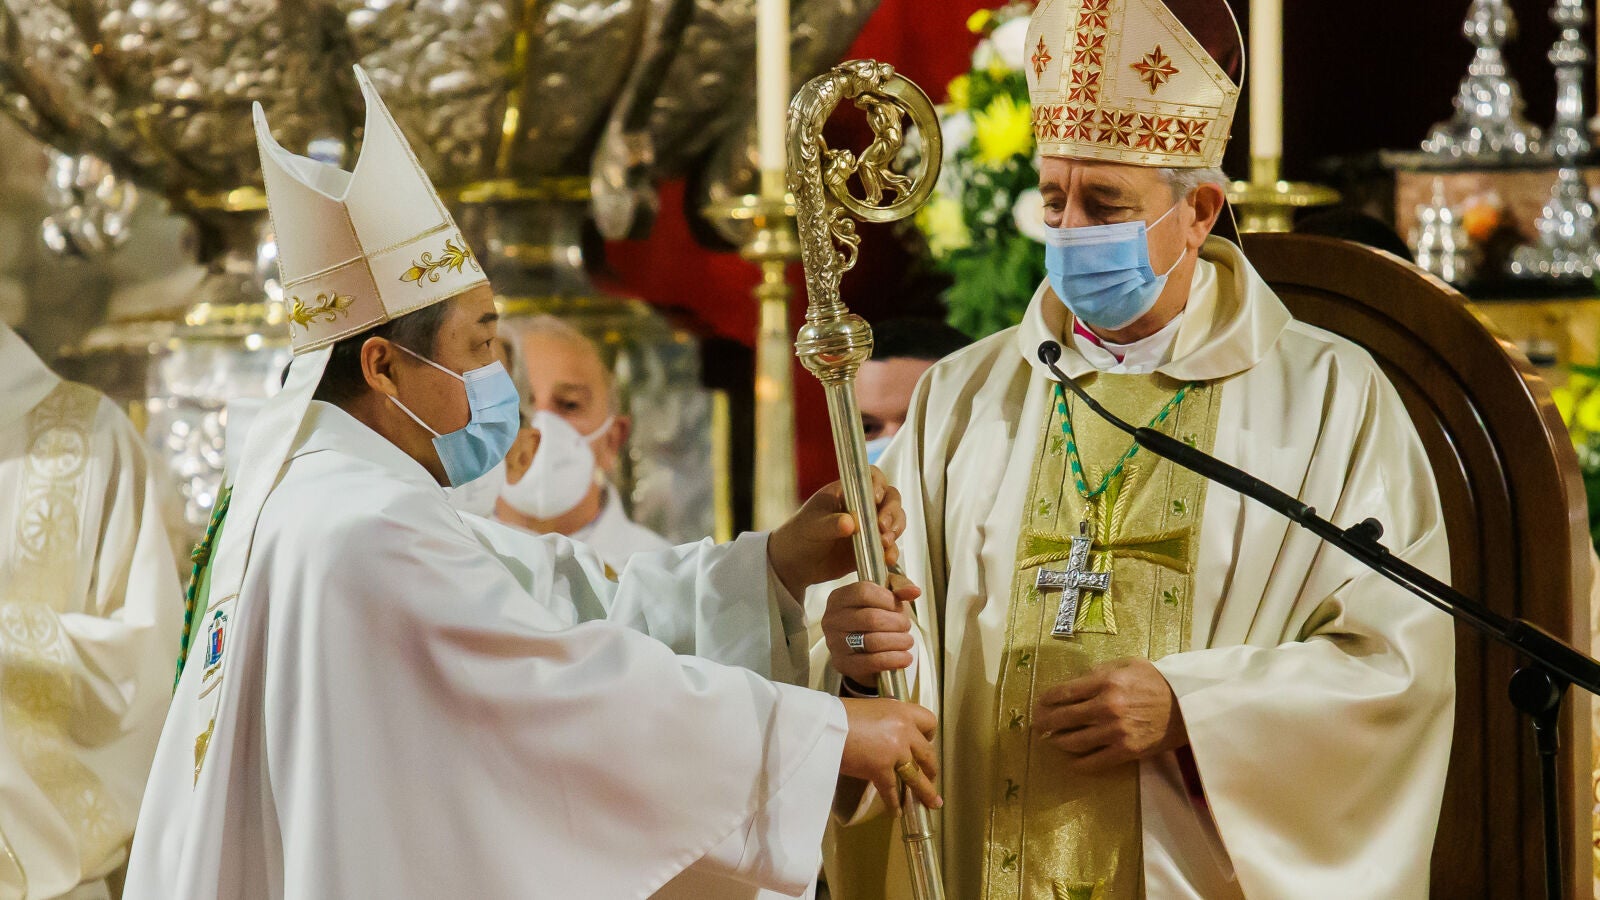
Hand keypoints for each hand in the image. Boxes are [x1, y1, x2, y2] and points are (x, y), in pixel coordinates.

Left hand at [769, 467, 904, 596]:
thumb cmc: (800, 535)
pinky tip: (887, 558)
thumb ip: (830, 524)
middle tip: (882, 526)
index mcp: (847, 491)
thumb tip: (851, 523)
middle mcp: (863, 505)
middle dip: (891, 511)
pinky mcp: (873, 547)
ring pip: (895, 520)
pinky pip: (890, 546)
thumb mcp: (812, 527)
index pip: (870, 476)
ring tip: (884, 543)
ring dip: (896, 529)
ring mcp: (870, 526)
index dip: (878, 483)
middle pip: (890, 498)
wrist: (797, 564)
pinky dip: (892, 551)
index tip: (875, 498)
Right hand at [821, 574, 919, 685]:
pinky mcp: (842, 663)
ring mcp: (834, 643)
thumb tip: (914, 591)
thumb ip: (900, 587)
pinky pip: (873, 662)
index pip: (864, 592)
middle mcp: (832, 619)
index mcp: (839, 598)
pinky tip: (904, 657)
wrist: (861, 650)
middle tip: (905, 626)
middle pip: (871, 618)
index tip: (897, 606)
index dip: (887, 599)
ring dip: (898, 641)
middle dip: (896, 623)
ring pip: (873, 641)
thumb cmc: (873, 619)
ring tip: (907, 641)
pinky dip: (894, 659)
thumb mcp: (885, 596)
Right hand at [839, 698, 941, 815]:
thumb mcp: (871, 709)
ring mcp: (895, 751)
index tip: (926, 744)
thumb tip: (886, 736)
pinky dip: (895, 803)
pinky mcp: (881, 769)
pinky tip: (897, 812)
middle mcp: (904, 730)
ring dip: (925, 792)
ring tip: (932, 803)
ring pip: (916, 776)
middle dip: (931, 769)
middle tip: (930, 777)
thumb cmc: (839, 714)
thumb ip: (885, 721)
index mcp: (901, 711)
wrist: (823, 725)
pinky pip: (892, 790)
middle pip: (927, 753)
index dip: (929, 736)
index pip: (929, 721)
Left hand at [1032, 658, 1185, 772]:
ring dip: (1057, 742)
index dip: (1045, 700)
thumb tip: (1075, 683)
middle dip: (1044, 722)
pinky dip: (1077, 763)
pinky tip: (1070, 760)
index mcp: (1105, 682)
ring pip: (1073, 742)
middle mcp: (1106, 707)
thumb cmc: (1156, 681)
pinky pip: (1093, 762)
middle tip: (1037, 725)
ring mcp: (1115, 732)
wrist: (1187, 706)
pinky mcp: (1125, 752)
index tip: (1039, 704)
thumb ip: (1099, 671)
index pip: (1063, 693)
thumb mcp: (1127, 665)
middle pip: (1062, 718)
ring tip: (1052, 740)